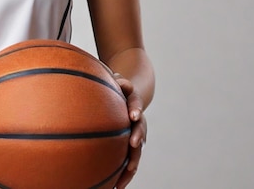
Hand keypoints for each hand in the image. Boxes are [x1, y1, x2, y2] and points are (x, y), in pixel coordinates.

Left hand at [113, 73, 146, 188]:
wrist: (128, 97)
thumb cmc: (115, 87)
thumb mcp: (115, 80)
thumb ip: (115, 79)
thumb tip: (113, 76)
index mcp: (133, 102)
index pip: (135, 103)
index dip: (135, 108)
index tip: (133, 115)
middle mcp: (137, 120)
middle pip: (140, 129)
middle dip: (138, 136)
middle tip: (135, 143)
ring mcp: (136, 134)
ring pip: (137, 150)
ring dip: (133, 160)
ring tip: (128, 172)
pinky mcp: (131, 147)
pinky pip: (130, 161)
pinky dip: (125, 174)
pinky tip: (117, 186)